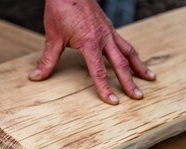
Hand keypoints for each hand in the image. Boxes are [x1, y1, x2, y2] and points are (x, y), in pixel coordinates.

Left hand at [29, 0, 155, 104]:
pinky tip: (135, 58)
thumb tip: (36, 77)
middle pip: (120, 63)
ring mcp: (108, 31)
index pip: (98, 71)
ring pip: (128, 51)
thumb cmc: (60, 9)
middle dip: (129, 82)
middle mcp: (104, 37)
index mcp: (90, 42)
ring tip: (149, 78)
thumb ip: (47, 60)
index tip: (113, 101)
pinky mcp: (109, 26)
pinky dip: (132, 53)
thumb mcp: (52, 38)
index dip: (105, 88)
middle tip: (138, 96)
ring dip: (139, 66)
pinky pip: (124, 42)